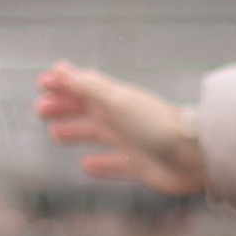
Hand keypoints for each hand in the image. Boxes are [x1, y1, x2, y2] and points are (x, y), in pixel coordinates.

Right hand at [34, 62, 204, 196]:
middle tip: (40, 110)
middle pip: (88, 110)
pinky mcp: (140, 166)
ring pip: (98, 135)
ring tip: (56, 135)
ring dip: (77, 132)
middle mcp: (124, 119)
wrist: (195, 156)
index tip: (41, 83)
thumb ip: (88, 87)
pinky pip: (114, 164)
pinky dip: (99, 164)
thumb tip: (59, 68)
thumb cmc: (157, 126)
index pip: (84, 87)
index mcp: (117, 100)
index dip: (63, 84)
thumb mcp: (117, 102)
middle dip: (65, 108)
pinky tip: (87, 166)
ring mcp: (132, 143)